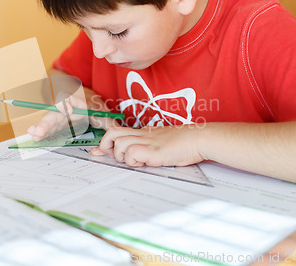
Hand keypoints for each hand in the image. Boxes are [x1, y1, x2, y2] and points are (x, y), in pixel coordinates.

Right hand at [27, 88, 120, 140]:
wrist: (84, 104)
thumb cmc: (91, 107)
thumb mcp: (100, 111)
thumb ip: (107, 120)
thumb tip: (115, 127)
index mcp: (74, 100)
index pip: (68, 99)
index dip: (67, 104)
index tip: (69, 110)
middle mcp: (63, 108)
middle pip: (53, 113)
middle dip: (47, 122)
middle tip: (39, 130)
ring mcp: (57, 117)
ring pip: (47, 122)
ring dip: (40, 129)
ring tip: (33, 134)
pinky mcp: (54, 126)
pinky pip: (46, 129)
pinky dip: (40, 134)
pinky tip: (34, 138)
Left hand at [90, 125, 205, 166]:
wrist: (199, 138)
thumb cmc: (184, 144)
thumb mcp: (162, 143)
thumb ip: (147, 148)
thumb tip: (137, 157)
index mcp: (143, 133)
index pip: (117, 132)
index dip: (103, 142)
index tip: (96, 151)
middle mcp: (142, 135)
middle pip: (112, 133)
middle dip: (106, 146)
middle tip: (113, 157)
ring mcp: (148, 141)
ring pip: (120, 144)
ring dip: (123, 156)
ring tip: (136, 161)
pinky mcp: (154, 150)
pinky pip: (133, 153)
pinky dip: (134, 161)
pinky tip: (145, 163)